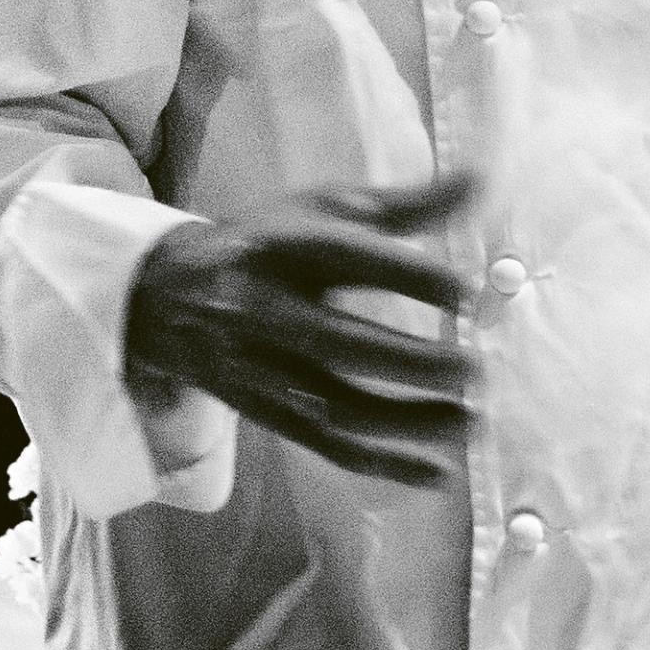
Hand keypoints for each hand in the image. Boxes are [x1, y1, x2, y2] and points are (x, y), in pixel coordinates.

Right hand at [124, 178, 478, 482]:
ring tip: (472, 418)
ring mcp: (264, 370)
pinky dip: (385, 465)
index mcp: (283, 248)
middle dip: (410, 361)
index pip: (343, 257)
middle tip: (476, 368)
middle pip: (336, 343)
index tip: (464, 290)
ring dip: (408, 422)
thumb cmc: (270, 243)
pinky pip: (329, 448)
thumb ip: (406, 206)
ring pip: (336, 407)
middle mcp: (265, 309)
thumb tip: (481, 178)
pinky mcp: (269, 413)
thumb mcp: (324, 211)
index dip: (403, 274)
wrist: (168, 297)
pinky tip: (439, 471)